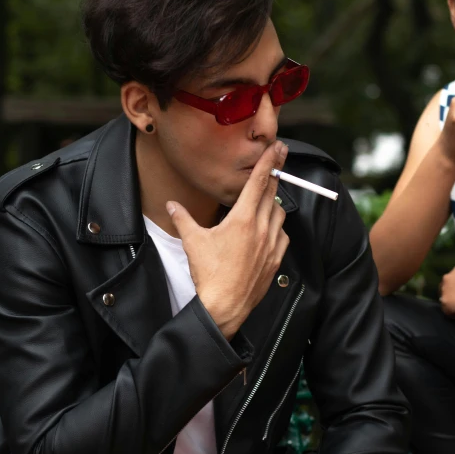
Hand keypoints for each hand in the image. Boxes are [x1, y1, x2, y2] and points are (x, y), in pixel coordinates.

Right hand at [166, 141, 289, 339]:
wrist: (225, 305)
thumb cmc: (209, 274)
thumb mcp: (192, 241)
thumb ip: (182, 218)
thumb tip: (171, 204)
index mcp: (243, 219)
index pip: (259, 182)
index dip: (268, 162)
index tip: (276, 148)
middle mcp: (262, 228)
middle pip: (272, 194)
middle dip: (274, 176)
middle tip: (276, 161)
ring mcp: (272, 245)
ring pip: (280, 214)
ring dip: (274, 204)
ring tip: (266, 200)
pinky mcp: (276, 260)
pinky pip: (282, 236)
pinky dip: (277, 228)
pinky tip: (269, 230)